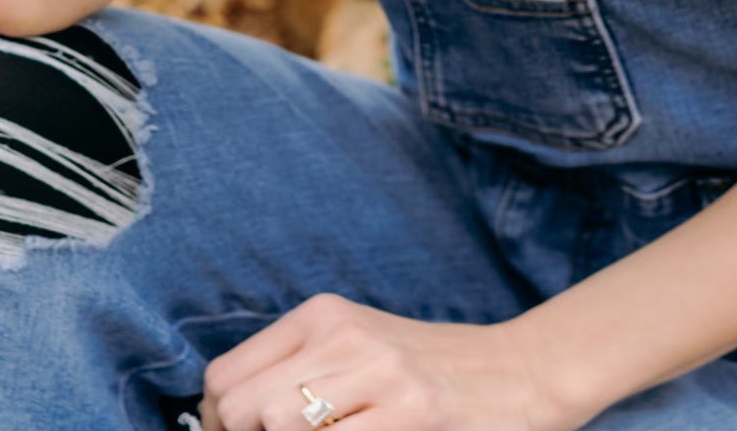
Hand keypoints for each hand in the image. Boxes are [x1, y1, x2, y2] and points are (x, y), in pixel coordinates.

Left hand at [194, 294, 575, 430]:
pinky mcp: (408, 417)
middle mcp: (343, 336)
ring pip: (274, 425)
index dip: (218, 424)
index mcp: (323, 316)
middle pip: (239, 410)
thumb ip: (295, 370)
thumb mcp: (356, 348)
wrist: (518, 372)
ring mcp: (377, 376)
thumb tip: (223, 415)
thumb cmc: (427, 370)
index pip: (224, 377)